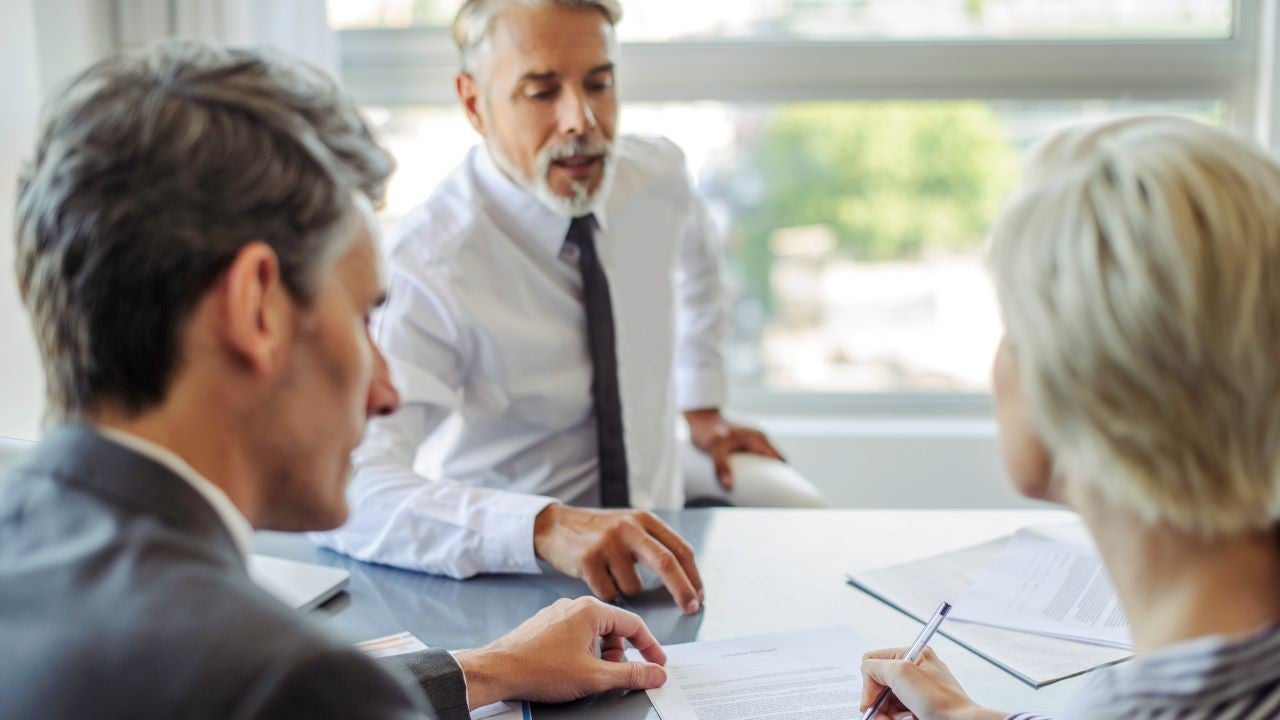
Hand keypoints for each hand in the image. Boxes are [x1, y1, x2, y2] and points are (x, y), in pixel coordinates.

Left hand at [453, 596, 667, 707]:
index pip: (634, 624)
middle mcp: (574, 606)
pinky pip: (576, 634)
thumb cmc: (539, 669)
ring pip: (594, 633)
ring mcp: (558, 613)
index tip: (656, 664)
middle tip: (613, 675)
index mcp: (590, 610)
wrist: (498, 671)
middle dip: (618, 654)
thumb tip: (654, 674)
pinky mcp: (546, 625)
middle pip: (613, 628)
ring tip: (588, 674)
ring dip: (599, 655)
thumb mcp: (594, 677)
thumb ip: (630, 675)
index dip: (649, 647)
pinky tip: (571, 669)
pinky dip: (583, 652)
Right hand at [533, 504, 703, 613]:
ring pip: (634, 587)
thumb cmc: (598, 532)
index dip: (693, 576)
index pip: (680, 548)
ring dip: (627, 592)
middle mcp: (628, 527)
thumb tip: (685, 581)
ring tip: (611, 575)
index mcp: (644, 519)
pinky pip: (609, 592)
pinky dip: (607, 593)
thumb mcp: (629, 526)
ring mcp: (607, 542)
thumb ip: (653, 545)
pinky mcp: (588, 559)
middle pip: (666, 563)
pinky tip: (595, 577)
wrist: (554, 525)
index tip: (698, 596)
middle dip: (682, 590)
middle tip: (691, 609)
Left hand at [684, 408, 784, 489]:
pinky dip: (753, 471)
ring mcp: (751, 442)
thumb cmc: (707, 430)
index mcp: (758, 439)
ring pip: (763, 462)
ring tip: (757, 493)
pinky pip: (753, 461)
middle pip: (773, 462)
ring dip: (762, 475)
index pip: (780, 459)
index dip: (784, 475)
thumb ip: (721, 466)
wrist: (699, 418)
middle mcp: (758, 440)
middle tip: (767, 497)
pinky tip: (745, 482)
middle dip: (773, 478)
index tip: (781, 491)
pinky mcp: (742, 445)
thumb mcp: (714, 448)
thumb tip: (728, 485)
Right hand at [860, 647, 1005, 719]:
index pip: (874, 661)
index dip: (870, 681)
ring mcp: (915, 694)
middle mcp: (914, 673)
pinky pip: (894, 715)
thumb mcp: (901, 672)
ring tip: (906, 718)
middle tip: (886, 714)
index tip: (872, 699)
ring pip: (884, 704)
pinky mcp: (917, 710)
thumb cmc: (942, 701)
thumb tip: (866, 675)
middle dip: (880, 703)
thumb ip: (875, 666)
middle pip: (878, 686)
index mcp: (913, 655)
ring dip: (888, 715)